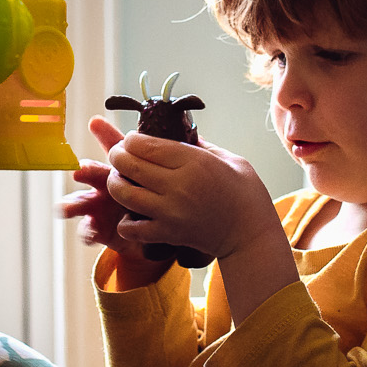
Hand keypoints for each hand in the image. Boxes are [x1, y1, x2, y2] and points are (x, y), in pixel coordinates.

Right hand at [59, 117, 162, 286]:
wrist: (160, 230)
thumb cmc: (161, 196)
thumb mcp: (166, 175)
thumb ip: (170, 156)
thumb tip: (185, 130)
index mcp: (125, 168)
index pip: (114, 147)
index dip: (104, 135)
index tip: (96, 124)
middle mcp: (108, 184)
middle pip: (93, 173)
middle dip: (86, 171)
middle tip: (81, 170)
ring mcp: (102, 207)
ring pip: (82, 201)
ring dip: (74, 203)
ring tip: (66, 207)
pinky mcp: (102, 229)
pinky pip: (89, 230)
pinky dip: (87, 231)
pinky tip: (90, 232)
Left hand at [100, 123, 281, 265]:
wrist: (251, 234)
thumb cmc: (244, 193)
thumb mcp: (228, 158)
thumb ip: (198, 145)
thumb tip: (175, 132)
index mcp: (193, 162)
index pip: (145, 144)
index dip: (131, 139)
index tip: (131, 139)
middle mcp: (178, 186)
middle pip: (129, 165)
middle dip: (117, 156)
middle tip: (119, 155)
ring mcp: (170, 212)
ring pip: (124, 194)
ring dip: (116, 184)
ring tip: (120, 179)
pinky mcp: (167, 234)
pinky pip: (131, 228)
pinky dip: (125, 222)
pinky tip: (131, 214)